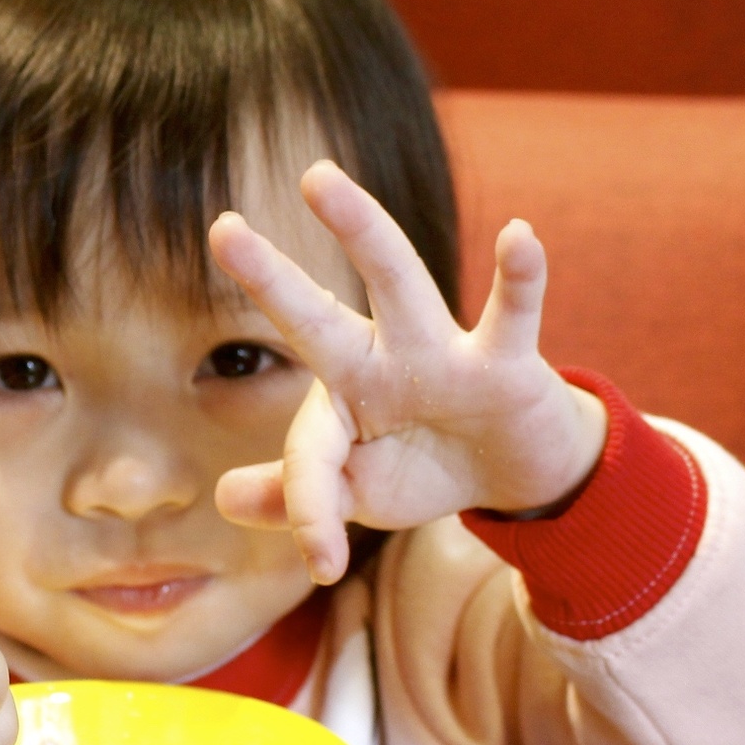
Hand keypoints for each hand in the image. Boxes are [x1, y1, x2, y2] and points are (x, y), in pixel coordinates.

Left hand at [208, 161, 608, 582]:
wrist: (517, 471)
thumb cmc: (424, 466)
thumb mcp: (362, 491)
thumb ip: (298, 493)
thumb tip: (223, 497)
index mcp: (341, 396)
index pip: (309, 449)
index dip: (310, 508)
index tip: (324, 564)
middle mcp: (381, 360)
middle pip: (318, 318)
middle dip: (272, 280)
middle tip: (222, 229)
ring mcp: (443, 352)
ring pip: (398, 283)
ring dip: (362, 232)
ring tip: (319, 180)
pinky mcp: (507, 360)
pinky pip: (513, 314)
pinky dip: (522, 277)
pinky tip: (520, 235)